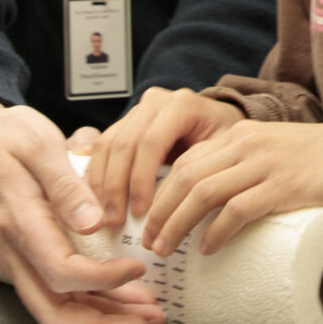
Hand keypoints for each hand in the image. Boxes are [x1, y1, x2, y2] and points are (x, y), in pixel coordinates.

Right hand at [0, 93, 162, 323]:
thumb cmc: (6, 136)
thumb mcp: (41, 143)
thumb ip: (67, 184)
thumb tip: (92, 222)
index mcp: (18, 220)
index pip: (59, 270)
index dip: (102, 280)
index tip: (136, 268)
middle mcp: (12, 248)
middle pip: (52, 310)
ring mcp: (15, 257)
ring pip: (53, 308)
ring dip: (99, 321)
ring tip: (142, 318)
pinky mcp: (23, 256)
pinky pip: (52, 293)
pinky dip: (87, 305)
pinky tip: (117, 301)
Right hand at [84, 87, 243, 229]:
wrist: (218, 122)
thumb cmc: (224, 140)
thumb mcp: (224, 152)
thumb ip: (204, 168)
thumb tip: (184, 206)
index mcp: (181, 105)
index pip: (151, 142)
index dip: (141, 179)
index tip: (141, 212)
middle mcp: (155, 102)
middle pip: (124, 144)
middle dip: (117, 187)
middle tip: (115, 221)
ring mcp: (137, 111)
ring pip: (107, 145)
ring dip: (102, 184)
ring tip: (106, 217)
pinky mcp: (124, 123)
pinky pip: (102, 147)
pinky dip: (97, 176)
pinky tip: (99, 202)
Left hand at [142, 121, 322, 257]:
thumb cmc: (315, 160)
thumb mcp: (268, 152)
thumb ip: (238, 166)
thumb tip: (202, 204)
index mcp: (238, 135)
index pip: (184, 160)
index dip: (158, 191)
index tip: (146, 220)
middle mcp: (246, 144)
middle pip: (185, 177)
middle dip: (159, 211)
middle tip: (148, 242)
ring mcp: (265, 164)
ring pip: (203, 192)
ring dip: (177, 224)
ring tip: (166, 249)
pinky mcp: (285, 186)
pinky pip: (239, 208)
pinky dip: (218, 231)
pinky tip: (208, 248)